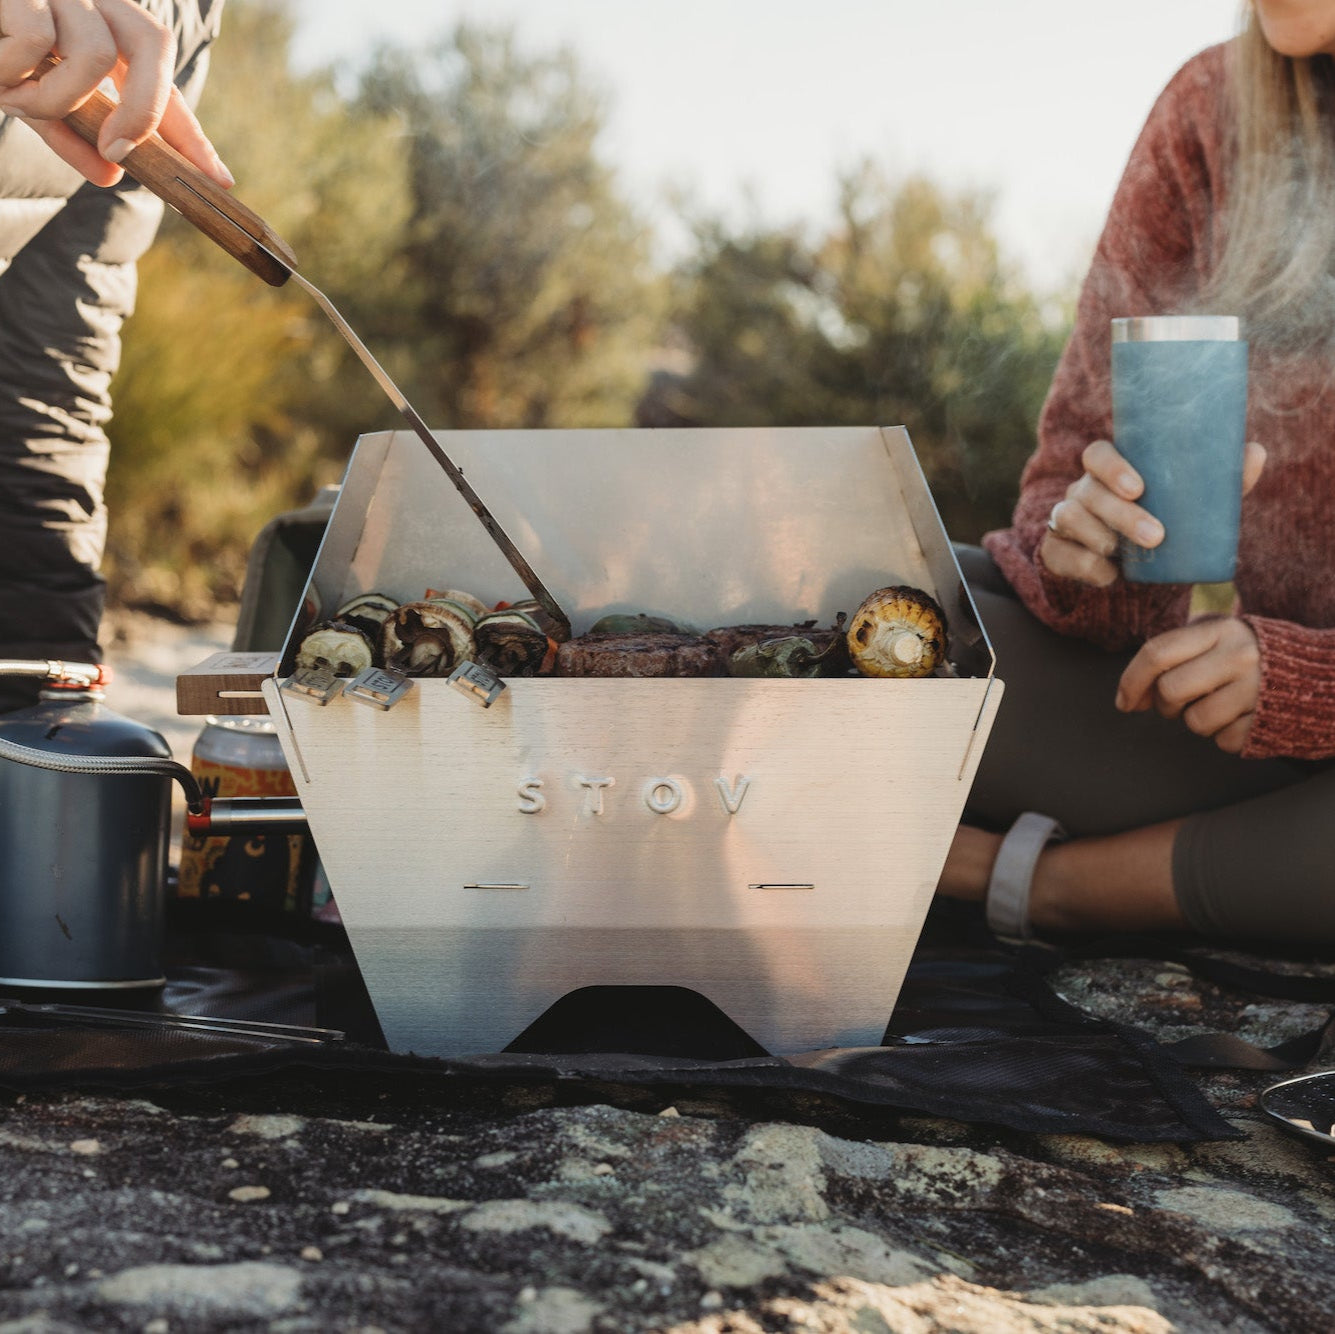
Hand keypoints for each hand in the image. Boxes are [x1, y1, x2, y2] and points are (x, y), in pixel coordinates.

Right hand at [0, 0, 229, 187]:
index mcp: (100, 22)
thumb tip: (109, 174)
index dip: (190, 129)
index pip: (160, 76)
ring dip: (56, 98)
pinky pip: (35, 41)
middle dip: (145, 109)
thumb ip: (70, 131)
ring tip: (13, 97)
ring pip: (92, 55)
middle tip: (118, 151)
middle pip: (151, 43)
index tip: (220, 180)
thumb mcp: (30, 97)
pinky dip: (12, 73)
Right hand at [1040, 438, 1266, 586]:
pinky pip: (1060, 554)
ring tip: (1127, 554)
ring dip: (1101, 536)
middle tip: (1156, 535)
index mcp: (1109, 471)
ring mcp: (1065, 520)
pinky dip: (1086, 565)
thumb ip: (1219, 481)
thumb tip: (1255, 452)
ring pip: (1070, 518)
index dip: (1112, 467)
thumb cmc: (1163, 524)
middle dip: (1121, 513)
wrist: (1131, 571)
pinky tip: (1108, 574)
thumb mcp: (1190, 505)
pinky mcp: (1056, 551)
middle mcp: (1083, 491)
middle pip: (1089, 491)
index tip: (1139, 487)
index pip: (1097, 454)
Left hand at [1115, 616, 1260, 752]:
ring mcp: (1256, 688)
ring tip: (1216, 704)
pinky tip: (1239, 716)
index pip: (1156, 652)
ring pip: (1195, 720)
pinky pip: (1223, 740)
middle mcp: (1239, 655)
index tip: (1123, 701)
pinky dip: (1223, 734)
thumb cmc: (1246, 656)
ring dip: (1195, 720)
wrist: (1316, 674)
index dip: (1131, 680)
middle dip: (1164, 704)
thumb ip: (1174, 653)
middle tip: (1178, 702)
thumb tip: (1130, 696)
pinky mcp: (1269, 719)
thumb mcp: (1216, 637)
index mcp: (1219, 629)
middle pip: (1170, 690)